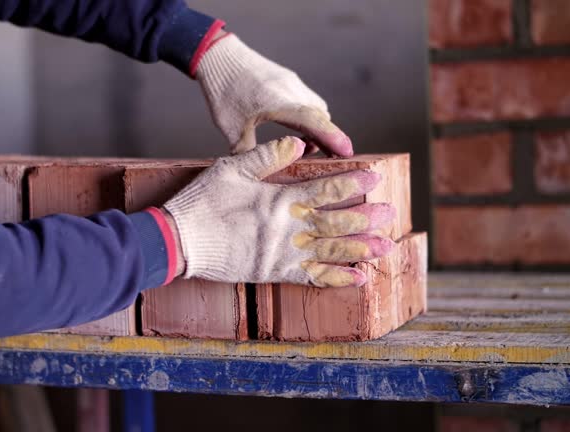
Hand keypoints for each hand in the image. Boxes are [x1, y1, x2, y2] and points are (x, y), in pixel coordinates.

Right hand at [162, 136, 394, 287]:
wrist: (179, 240)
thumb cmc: (202, 202)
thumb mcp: (232, 169)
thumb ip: (267, 157)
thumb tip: (299, 143)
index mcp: (280, 200)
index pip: (326, 189)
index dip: (353, 183)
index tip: (375, 178)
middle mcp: (288, 229)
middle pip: (336, 223)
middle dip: (366, 218)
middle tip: (391, 214)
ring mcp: (283, 255)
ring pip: (331, 252)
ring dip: (360, 249)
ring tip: (385, 246)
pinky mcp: (274, 272)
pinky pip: (312, 278)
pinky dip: (336, 279)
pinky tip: (357, 278)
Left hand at [196, 34, 352, 156]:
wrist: (219, 57)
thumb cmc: (223, 93)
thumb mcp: (231, 130)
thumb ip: (248, 153)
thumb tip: (257, 173)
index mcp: (279, 103)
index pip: (313, 121)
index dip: (332, 138)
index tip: (347, 153)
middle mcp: (292, 91)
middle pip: (321, 117)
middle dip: (329, 138)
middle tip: (332, 160)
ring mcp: (292, 83)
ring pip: (316, 108)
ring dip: (318, 127)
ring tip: (308, 148)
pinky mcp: (288, 79)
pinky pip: (308, 100)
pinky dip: (309, 117)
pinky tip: (296, 130)